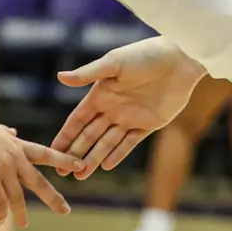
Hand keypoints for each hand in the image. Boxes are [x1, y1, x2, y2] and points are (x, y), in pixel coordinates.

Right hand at [0, 117, 83, 227]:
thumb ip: (6, 134)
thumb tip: (14, 132)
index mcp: (18, 145)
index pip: (47, 154)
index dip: (65, 160)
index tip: (81, 166)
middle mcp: (15, 158)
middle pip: (38, 181)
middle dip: (53, 197)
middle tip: (66, 210)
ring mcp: (3, 169)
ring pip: (17, 196)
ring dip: (20, 212)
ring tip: (25, 224)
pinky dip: (0, 212)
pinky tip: (0, 221)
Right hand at [53, 36, 206, 178]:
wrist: (181, 59)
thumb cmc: (146, 54)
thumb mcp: (115, 62)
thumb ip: (89, 74)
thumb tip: (60, 77)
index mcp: (100, 94)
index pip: (77, 121)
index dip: (64, 137)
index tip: (50, 153)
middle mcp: (112, 108)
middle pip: (89, 136)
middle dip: (75, 154)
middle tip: (62, 173)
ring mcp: (130, 117)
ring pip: (107, 143)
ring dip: (94, 158)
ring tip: (81, 175)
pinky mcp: (149, 124)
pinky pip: (130, 142)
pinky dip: (118, 154)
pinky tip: (106, 166)